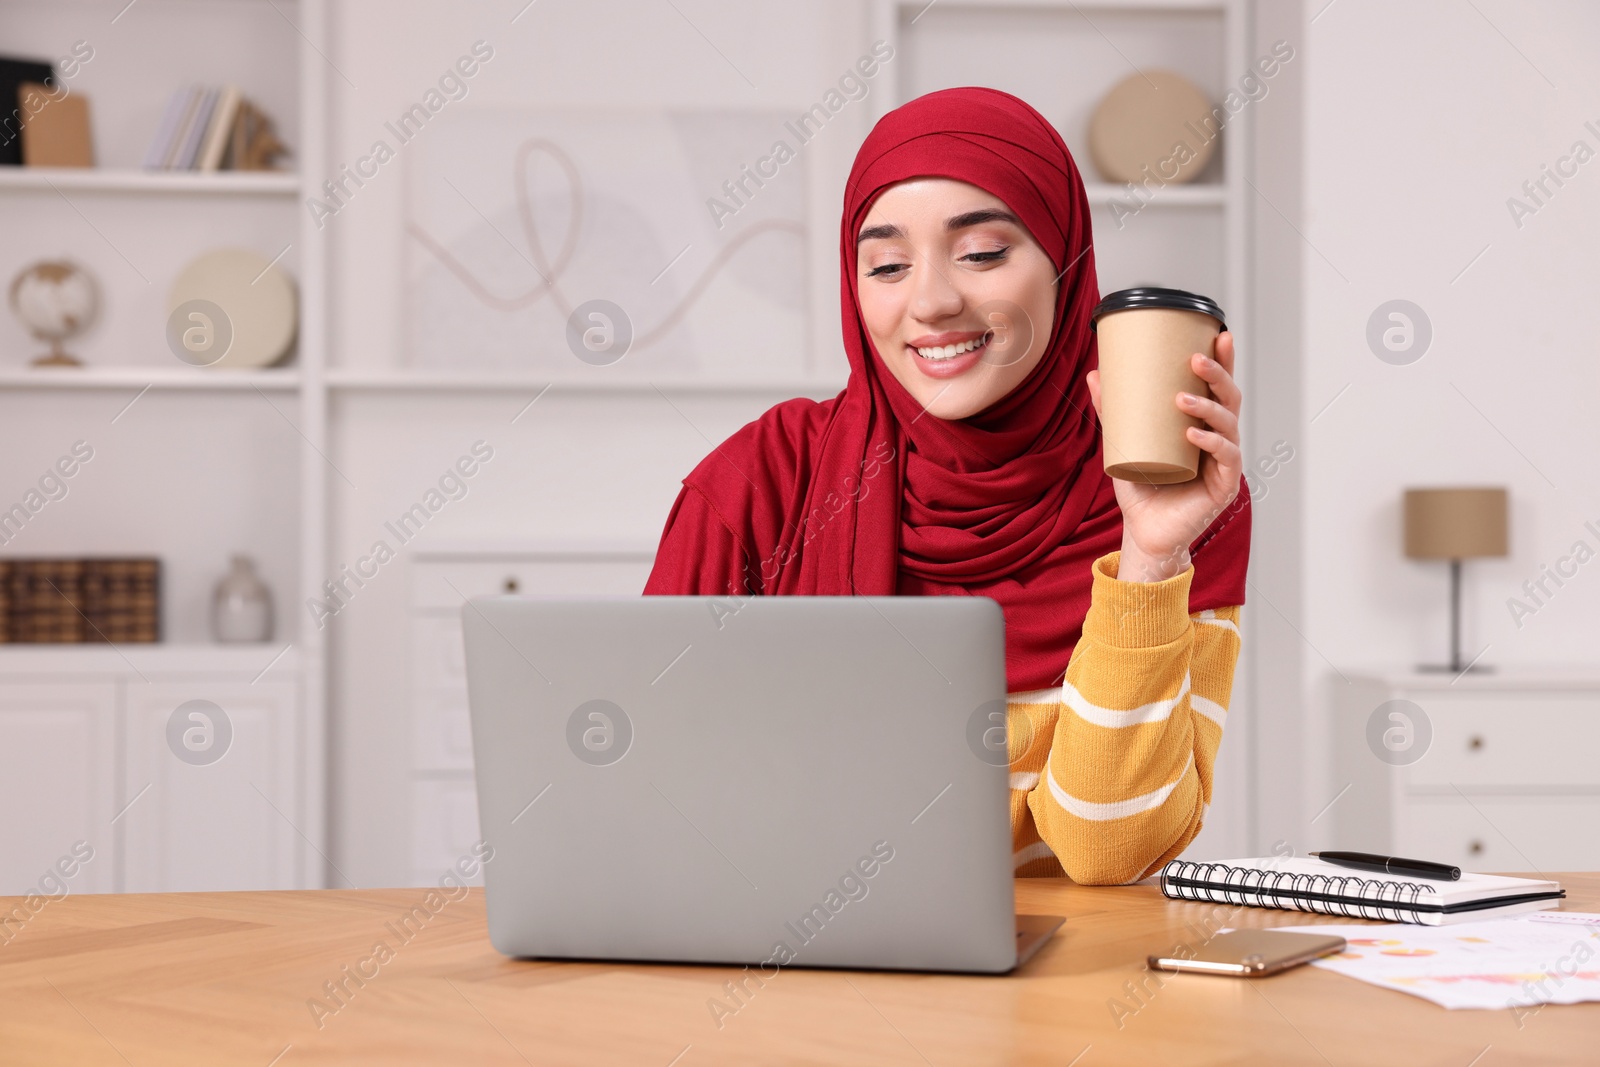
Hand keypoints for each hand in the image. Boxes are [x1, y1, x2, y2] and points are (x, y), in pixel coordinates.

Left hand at [1085, 331, 1242, 582]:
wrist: (1144, 531)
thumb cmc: (1141, 486)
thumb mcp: (1122, 443)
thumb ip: (1112, 412)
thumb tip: (1095, 374)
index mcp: (1202, 424)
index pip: (1218, 387)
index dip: (1224, 361)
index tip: (1220, 333)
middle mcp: (1219, 439)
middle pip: (1230, 399)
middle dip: (1218, 375)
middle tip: (1196, 358)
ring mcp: (1225, 462)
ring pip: (1229, 425)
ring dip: (1208, 407)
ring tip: (1182, 398)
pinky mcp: (1224, 486)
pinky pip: (1226, 458)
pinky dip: (1211, 443)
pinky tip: (1194, 435)